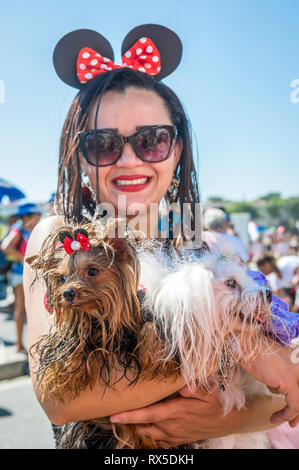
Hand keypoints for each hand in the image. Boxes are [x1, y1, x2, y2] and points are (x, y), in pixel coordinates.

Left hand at [110, 385, 237, 447]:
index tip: (114, 415)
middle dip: (129, 419)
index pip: (148, 414)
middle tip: (118, 410)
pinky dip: (150, 435)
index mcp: (176, 412)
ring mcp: (174, 435)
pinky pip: (159, 441)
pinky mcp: (178, 440)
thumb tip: (184, 383)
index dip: (130, 415)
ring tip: (130, 417)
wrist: (227, 422)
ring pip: (148, 434)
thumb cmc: (215, 403)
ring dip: (138, 426)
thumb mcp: (208, 391)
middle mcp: (172, 426)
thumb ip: (194, 385)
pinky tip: (148, 427)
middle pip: (143, 424)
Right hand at [243, 340, 298, 426]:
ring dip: (290, 414)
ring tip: (278, 419)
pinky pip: (295, 405)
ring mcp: (296, 372)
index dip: (297, 397)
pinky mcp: (289, 381)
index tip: (292, 409)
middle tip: (292, 421)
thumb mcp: (271, 363)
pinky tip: (274, 418)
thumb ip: (280, 373)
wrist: (245, 347)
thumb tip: (279, 387)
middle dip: (298, 409)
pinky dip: (286, 414)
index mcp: (297, 358)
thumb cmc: (252, 352)